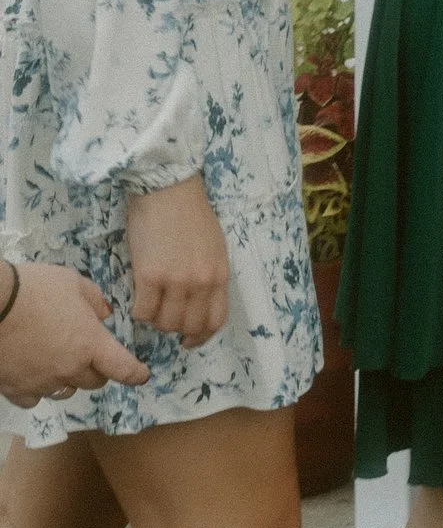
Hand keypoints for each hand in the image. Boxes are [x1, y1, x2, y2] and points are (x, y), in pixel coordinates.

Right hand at [0, 262, 142, 402]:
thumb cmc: (34, 288)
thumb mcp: (72, 282)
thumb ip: (94, 300)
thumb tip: (103, 315)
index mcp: (89, 344)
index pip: (123, 368)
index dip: (136, 374)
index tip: (141, 375)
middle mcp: (69, 369)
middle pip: (94, 381)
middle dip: (97, 369)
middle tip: (88, 353)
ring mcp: (41, 383)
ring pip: (65, 390)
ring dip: (68, 378)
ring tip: (57, 359)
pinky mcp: (16, 390)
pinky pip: (34, 398)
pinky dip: (37, 389)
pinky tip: (32, 372)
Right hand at [124, 177, 228, 347]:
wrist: (167, 188)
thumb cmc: (190, 213)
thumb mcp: (213, 247)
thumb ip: (208, 276)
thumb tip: (196, 303)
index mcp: (220, 274)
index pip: (215, 321)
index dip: (201, 337)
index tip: (189, 340)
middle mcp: (201, 283)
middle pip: (188, 326)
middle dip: (175, 329)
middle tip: (164, 317)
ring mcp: (175, 281)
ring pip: (164, 323)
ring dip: (155, 320)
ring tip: (150, 304)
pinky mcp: (149, 277)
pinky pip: (142, 312)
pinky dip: (138, 311)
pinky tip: (138, 297)